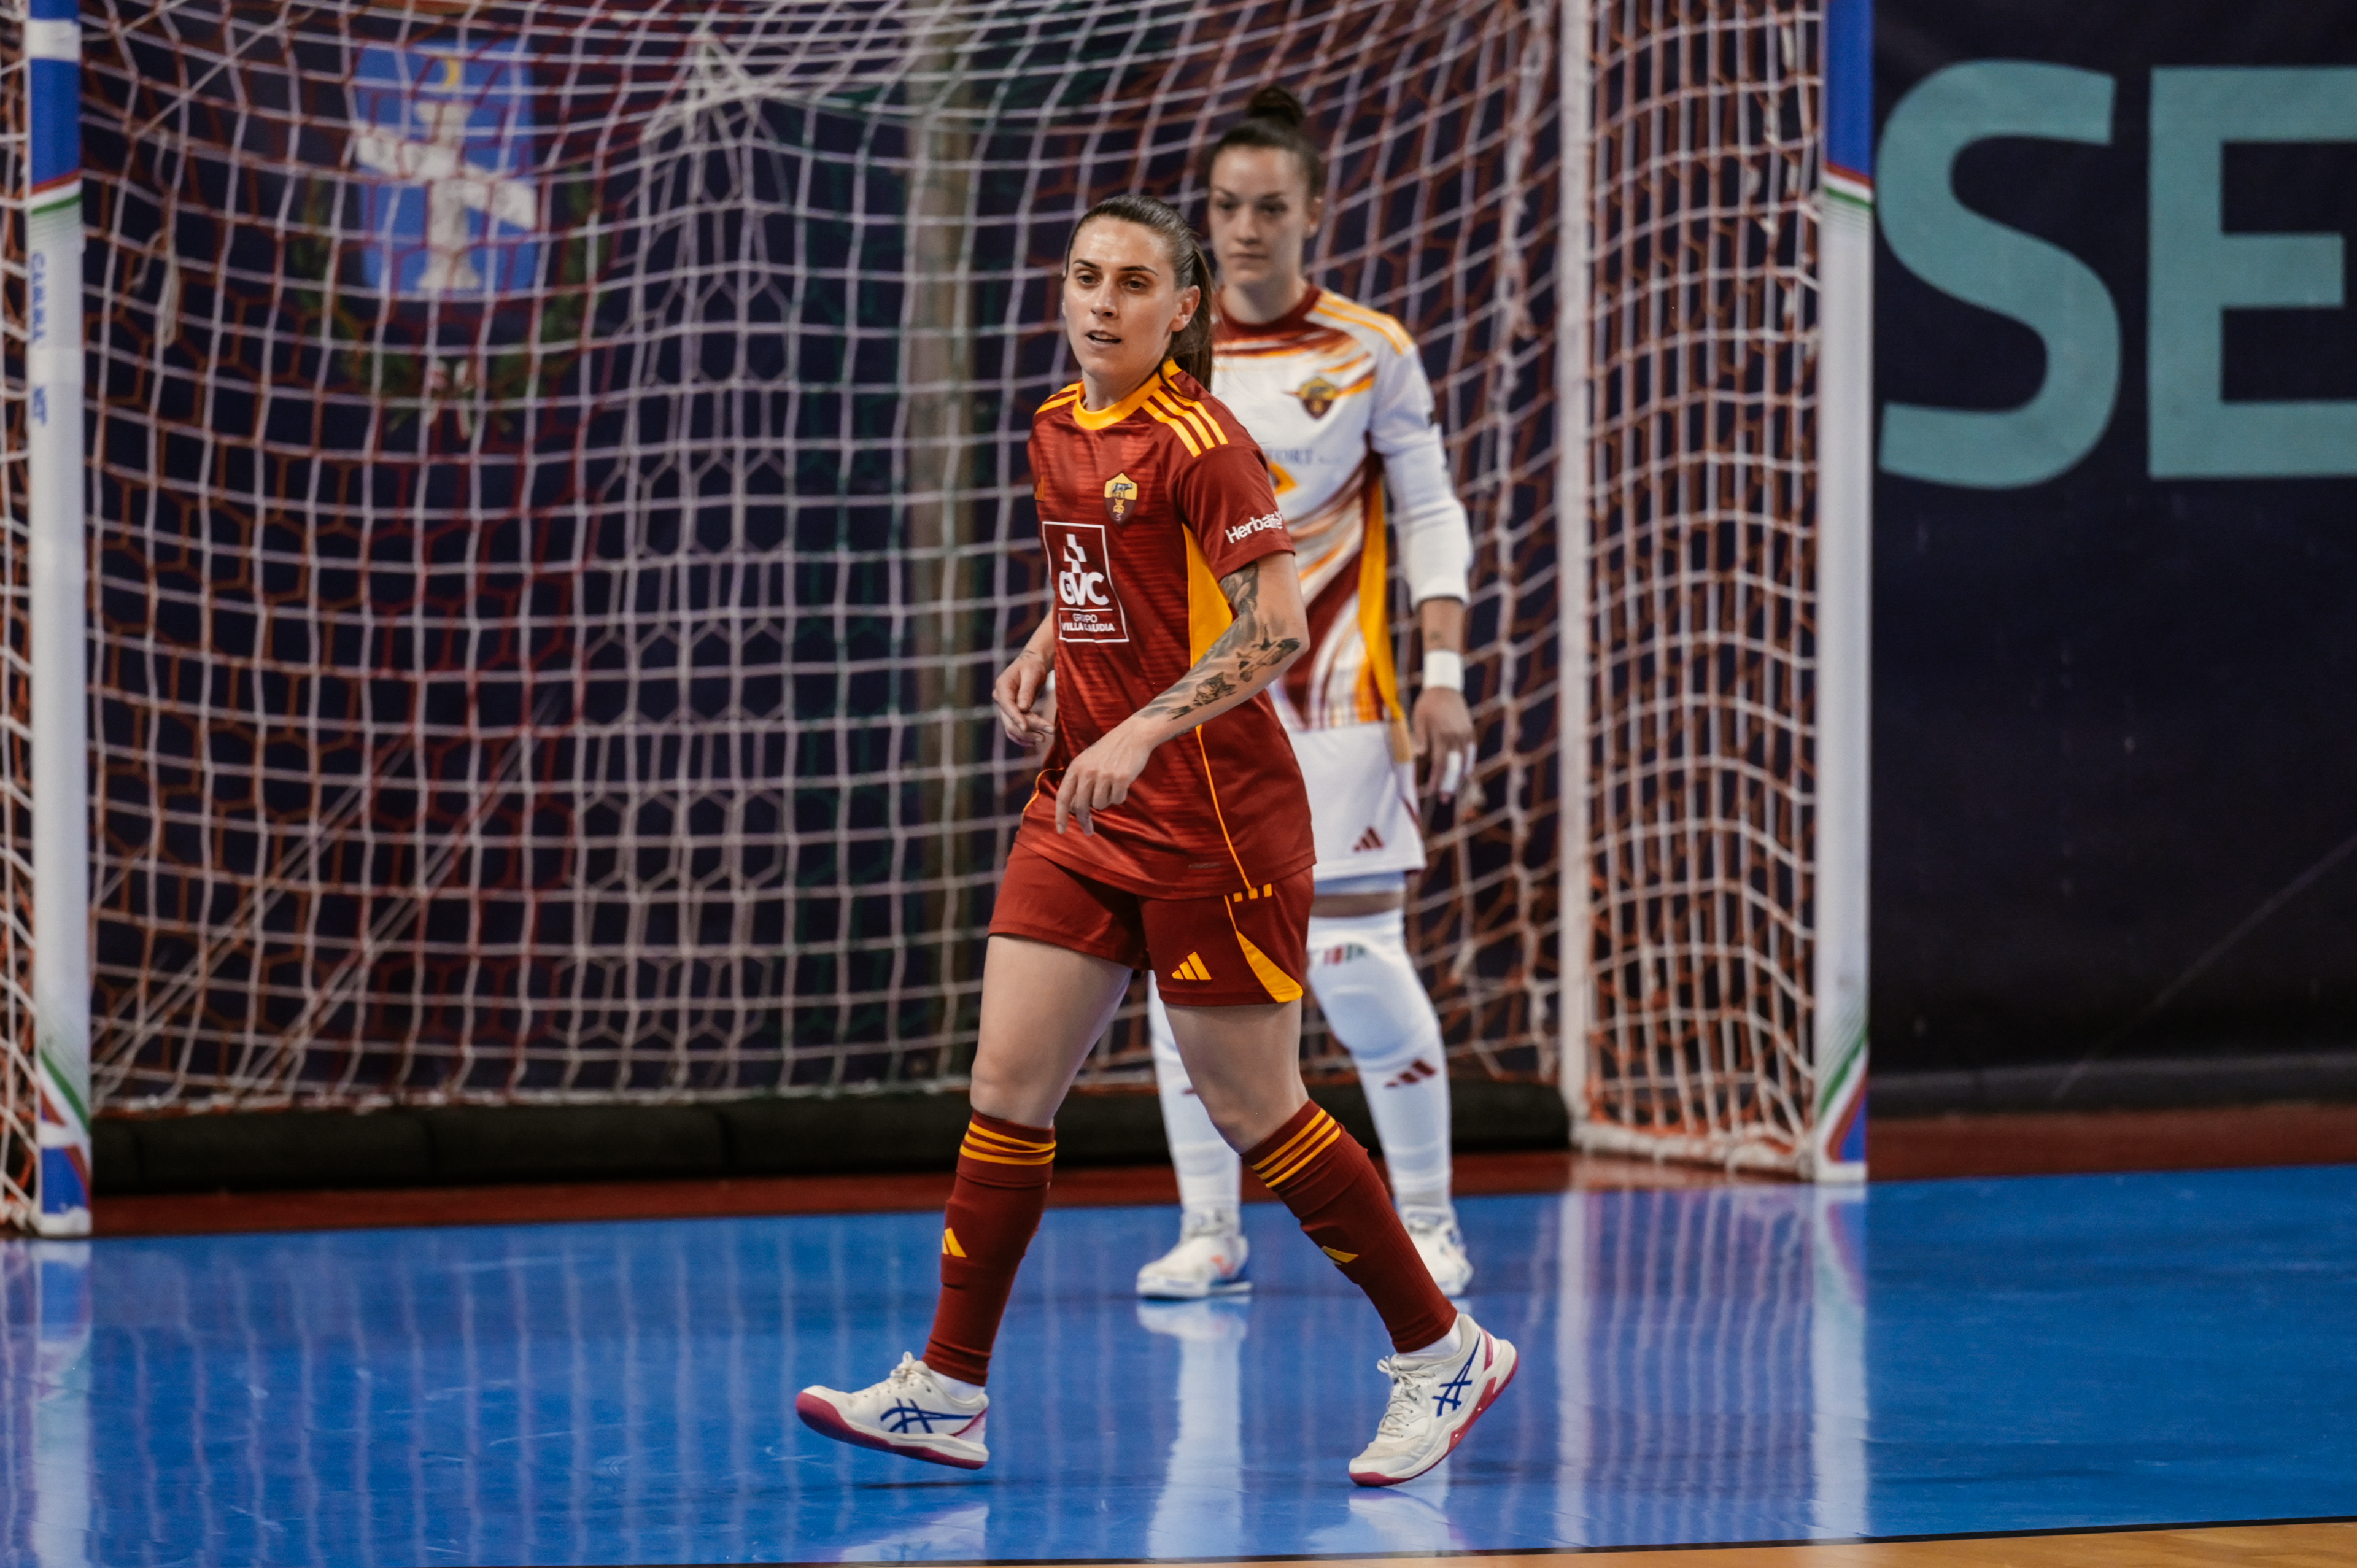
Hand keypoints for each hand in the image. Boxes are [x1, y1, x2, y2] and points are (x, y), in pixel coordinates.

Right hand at [993, 648, 1055, 748]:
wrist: (1032, 663)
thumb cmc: (1034, 665)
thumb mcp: (1033, 673)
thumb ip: (1027, 690)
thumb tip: (1023, 709)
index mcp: (1002, 686)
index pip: (1007, 706)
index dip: (1016, 717)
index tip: (1026, 727)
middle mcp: (1000, 698)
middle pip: (1010, 720)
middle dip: (1029, 728)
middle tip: (1050, 730)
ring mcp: (1005, 707)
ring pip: (1013, 726)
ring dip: (1028, 734)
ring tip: (1044, 738)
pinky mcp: (1012, 713)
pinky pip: (1014, 728)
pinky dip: (1022, 737)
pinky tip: (1033, 743)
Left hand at [1054, 718, 1154, 834]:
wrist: (1132, 735)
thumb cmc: (1109, 750)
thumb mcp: (1087, 761)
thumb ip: (1078, 781)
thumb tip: (1073, 808)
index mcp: (1076, 767)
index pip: (1063, 796)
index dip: (1060, 815)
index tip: (1061, 830)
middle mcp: (1088, 771)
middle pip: (1081, 806)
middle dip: (1084, 820)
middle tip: (1088, 830)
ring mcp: (1104, 775)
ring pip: (1100, 805)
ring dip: (1106, 801)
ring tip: (1111, 786)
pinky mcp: (1121, 778)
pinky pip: (1117, 800)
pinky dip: (1120, 796)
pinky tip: (1122, 783)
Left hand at [1411, 685, 1474, 800]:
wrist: (1445, 687)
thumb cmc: (1427, 704)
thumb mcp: (1419, 719)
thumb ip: (1420, 738)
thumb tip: (1418, 756)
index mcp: (1442, 734)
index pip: (1440, 762)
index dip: (1437, 778)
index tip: (1432, 790)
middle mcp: (1456, 736)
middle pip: (1454, 766)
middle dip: (1449, 784)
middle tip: (1445, 799)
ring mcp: (1465, 734)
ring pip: (1464, 760)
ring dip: (1458, 776)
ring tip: (1453, 789)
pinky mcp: (1470, 731)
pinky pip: (1471, 751)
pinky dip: (1468, 763)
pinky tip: (1465, 773)